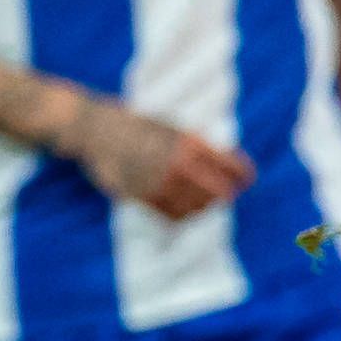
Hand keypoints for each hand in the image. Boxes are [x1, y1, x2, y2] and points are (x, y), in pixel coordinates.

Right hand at [59, 91, 251, 221]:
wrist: (95, 129)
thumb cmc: (135, 125)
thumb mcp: (171, 127)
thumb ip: (197, 147)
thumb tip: (228, 166)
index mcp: (190, 142)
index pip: (232, 167)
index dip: (243, 175)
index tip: (245, 180)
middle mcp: (177, 163)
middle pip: (219, 193)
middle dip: (224, 194)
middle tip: (225, 194)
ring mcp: (159, 182)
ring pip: (197, 207)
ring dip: (202, 206)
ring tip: (202, 201)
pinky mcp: (141, 197)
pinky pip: (173, 215)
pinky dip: (183, 215)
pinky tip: (183, 209)